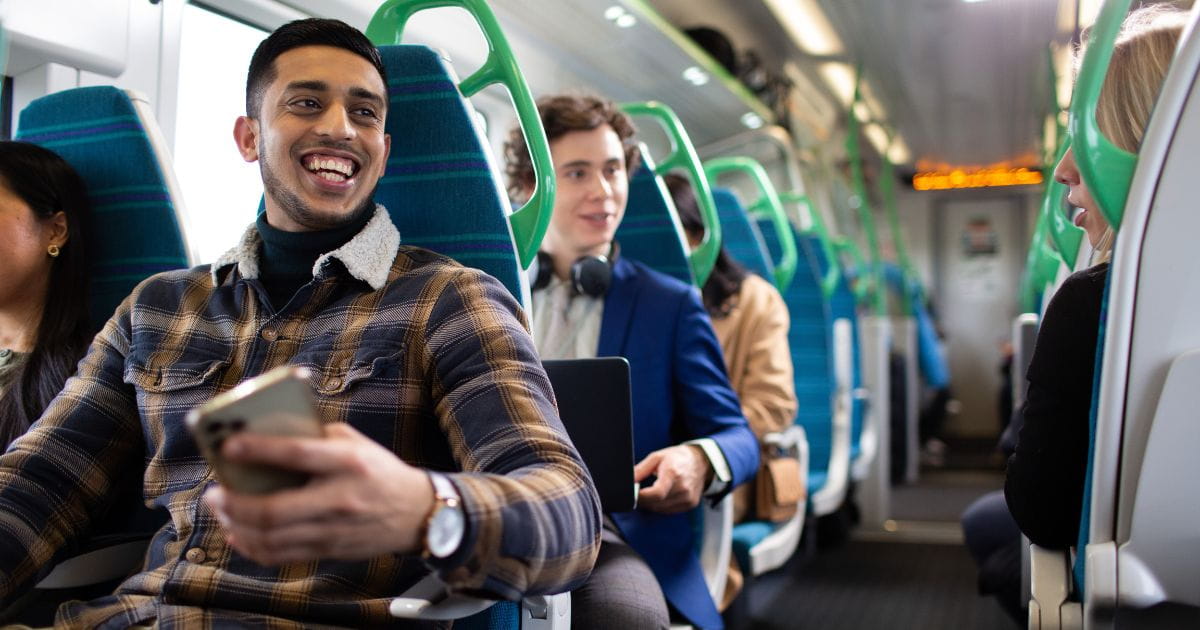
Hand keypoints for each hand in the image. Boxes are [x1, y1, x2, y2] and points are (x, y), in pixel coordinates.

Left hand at [203, 423, 434, 565]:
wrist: (416, 513)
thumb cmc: (379, 471)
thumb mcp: (355, 443)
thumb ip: (316, 436)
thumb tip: (268, 433)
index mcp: (347, 462)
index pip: (296, 454)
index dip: (257, 450)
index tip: (228, 447)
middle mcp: (339, 498)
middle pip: (273, 510)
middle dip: (233, 503)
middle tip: (214, 492)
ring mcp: (332, 529)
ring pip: (270, 538)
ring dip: (236, 526)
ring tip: (223, 511)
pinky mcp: (328, 550)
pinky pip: (279, 556)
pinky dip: (251, 547)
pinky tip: (238, 533)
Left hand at [633, 445, 710, 513]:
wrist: (700, 462)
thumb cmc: (677, 458)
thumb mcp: (657, 457)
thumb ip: (641, 470)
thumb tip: (629, 481)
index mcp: (673, 474)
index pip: (656, 494)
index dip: (641, 497)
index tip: (632, 494)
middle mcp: (683, 488)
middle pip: (656, 503)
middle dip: (643, 500)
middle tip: (638, 492)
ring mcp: (688, 498)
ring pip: (661, 509)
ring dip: (651, 504)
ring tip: (651, 491)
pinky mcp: (691, 504)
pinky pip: (669, 511)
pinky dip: (661, 506)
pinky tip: (661, 496)